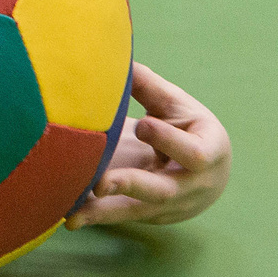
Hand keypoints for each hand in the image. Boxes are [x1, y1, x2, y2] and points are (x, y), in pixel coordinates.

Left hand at [66, 63, 230, 227]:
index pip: (191, 153)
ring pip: (136, 211)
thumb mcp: (179, 107)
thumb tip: (121, 58)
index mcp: (208, 154)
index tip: (142, 124)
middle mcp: (190, 187)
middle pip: (161, 190)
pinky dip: (95, 217)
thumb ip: (151, 88)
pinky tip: (69, 218)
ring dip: (104, 212)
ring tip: (74, 214)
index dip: (167, 139)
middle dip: (131, 185)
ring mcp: (169, 207)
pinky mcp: (147, 215)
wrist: (208, 176)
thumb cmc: (191, 130)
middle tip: (100, 182)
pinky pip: (121, 217)